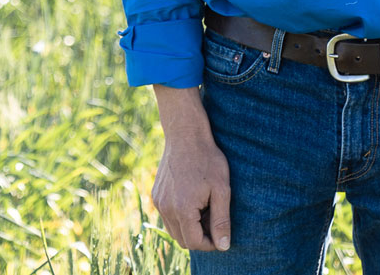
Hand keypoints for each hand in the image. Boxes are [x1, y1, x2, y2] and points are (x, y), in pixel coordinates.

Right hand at [152, 128, 230, 251]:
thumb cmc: (207, 158)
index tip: (221, 232)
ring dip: (190, 227)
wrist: (185, 133)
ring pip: (174, 230)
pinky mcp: (156, 194)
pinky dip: (180, 216)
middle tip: (214, 217)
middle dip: (200, 236)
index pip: (195, 243)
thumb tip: (223, 246)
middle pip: (183, 240)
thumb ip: (221, 220)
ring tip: (204, 206)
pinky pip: (168, 216)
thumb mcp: (221, 189)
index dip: (211, 243)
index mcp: (182, 209)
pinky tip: (192, 198)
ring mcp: (158, 202)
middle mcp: (166, 209)